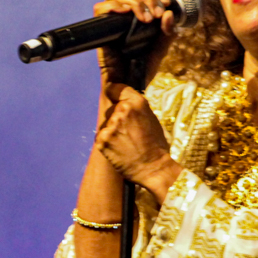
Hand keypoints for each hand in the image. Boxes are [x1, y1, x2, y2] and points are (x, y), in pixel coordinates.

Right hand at [92, 0, 176, 88]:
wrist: (129, 85)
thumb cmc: (142, 68)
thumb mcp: (161, 48)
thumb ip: (168, 32)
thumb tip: (170, 14)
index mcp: (143, 15)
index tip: (166, 2)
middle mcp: (128, 15)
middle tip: (156, 15)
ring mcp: (114, 21)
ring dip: (136, 3)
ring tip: (146, 19)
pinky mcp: (102, 29)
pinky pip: (101, 9)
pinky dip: (113, 6)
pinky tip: (126, 12)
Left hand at [95, 82, 182, 200]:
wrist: (153, 168)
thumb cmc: (156, 145)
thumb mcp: (151, 118)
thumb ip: (136, 108)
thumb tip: (122, 102)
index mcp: (137, 103)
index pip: (116, 88)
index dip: (115, 93)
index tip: (114, 97)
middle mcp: (121, 111)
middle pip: (111, 108)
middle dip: (116, 116)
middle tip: (127, 131)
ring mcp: (110, 125)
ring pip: (106, 123)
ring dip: (112, 130)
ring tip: (124, 142)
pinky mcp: (102, 140)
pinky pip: (101, 136)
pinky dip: (107, 142)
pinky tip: (118, 149)